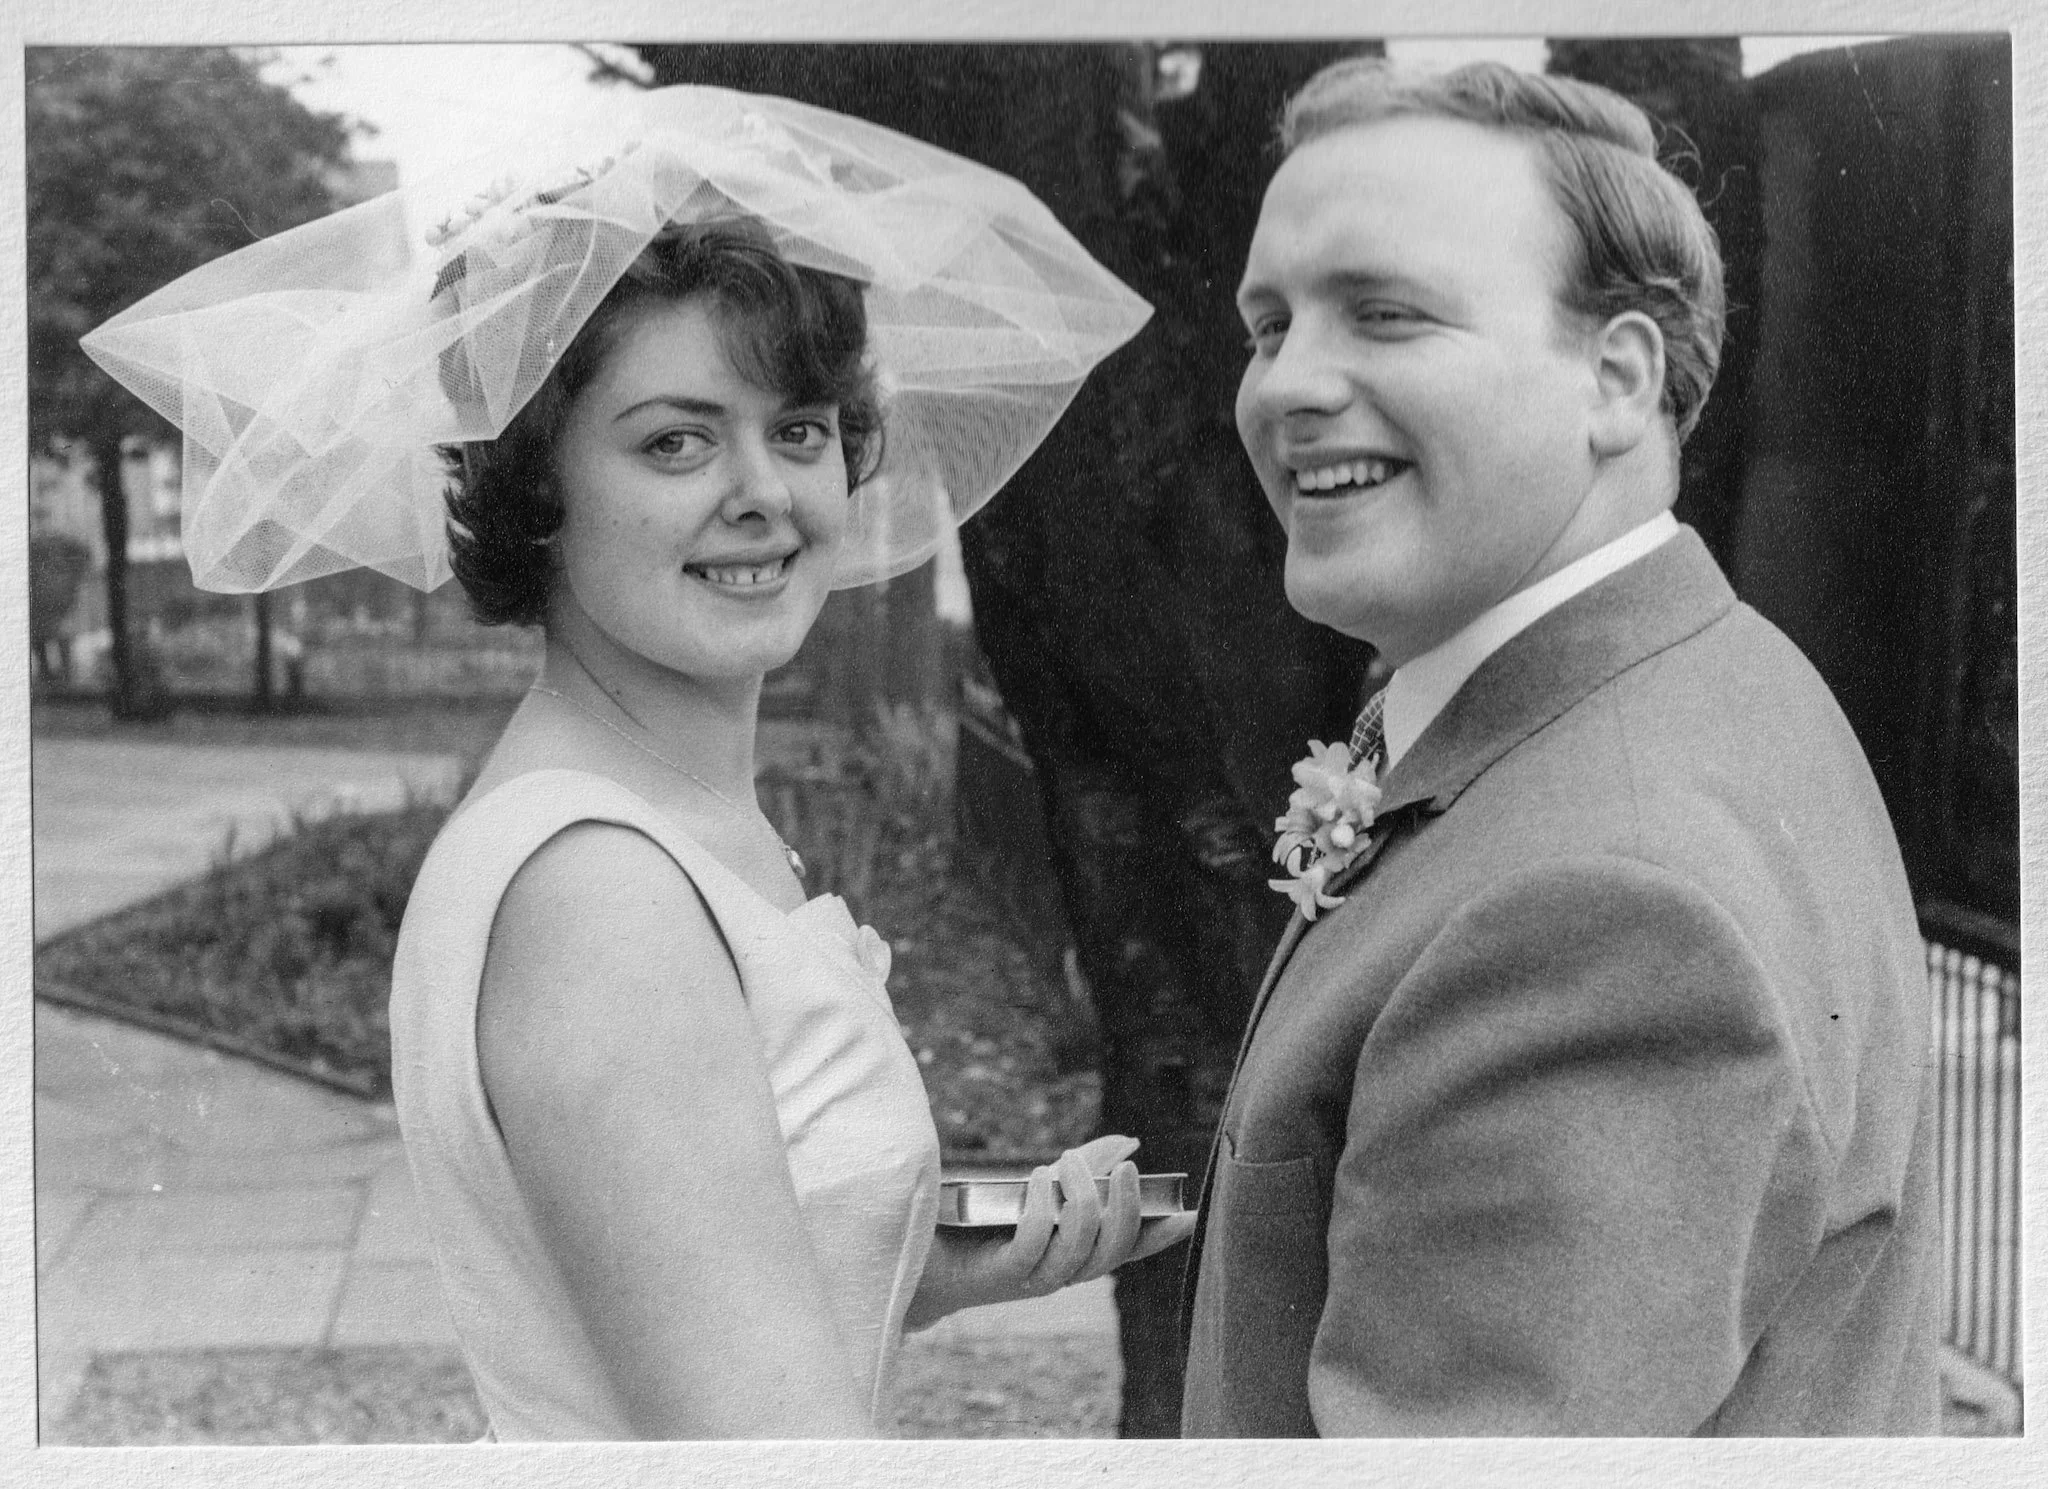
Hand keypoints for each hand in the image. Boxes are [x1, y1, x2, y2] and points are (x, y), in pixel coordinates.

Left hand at [904, 1135, 1200, 1328]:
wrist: (922, 1256)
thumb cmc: (983, 1220)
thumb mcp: (1040, 1188)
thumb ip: (1086, 1166)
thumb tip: (1129, 1142)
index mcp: (1076, 1253)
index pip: (1129, 1249)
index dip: (1160, 1235)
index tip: (1188, 1213)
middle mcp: (1062, 1271)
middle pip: (1113, 1248)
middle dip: (1123, 1205)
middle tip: (1120, 1166)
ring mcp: (1034, 1276)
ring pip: (1080, 1245)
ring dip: (1080, 1197)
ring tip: (1065, 1160)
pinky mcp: (1003, 1272)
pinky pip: (1035, 1242)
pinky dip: (1043, 1206)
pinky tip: (1039, 1179)